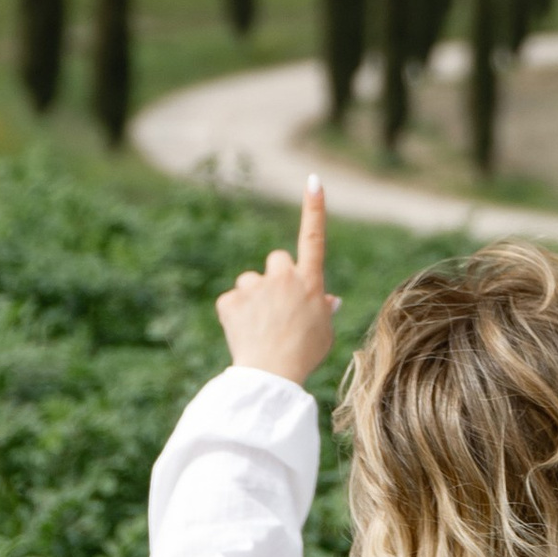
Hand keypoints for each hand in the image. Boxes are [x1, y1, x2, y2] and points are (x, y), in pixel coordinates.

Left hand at [216, 180, 340, 386]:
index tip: (313, 181)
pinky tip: (243, 333)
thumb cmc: (304, 355)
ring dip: (254, 296)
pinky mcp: (231, 300)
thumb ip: (323, 309)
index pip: (313, 237)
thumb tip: (326, 299)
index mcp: (309, 281)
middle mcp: (283, 276)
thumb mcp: (324, 332)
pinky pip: (232, 300)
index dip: (314, 208)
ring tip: (260, 327)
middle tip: (278, 307)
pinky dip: (235, 315)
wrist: (272, 375)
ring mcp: (256, 286)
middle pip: (276, 260)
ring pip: (251, 281)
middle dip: (275, 277)